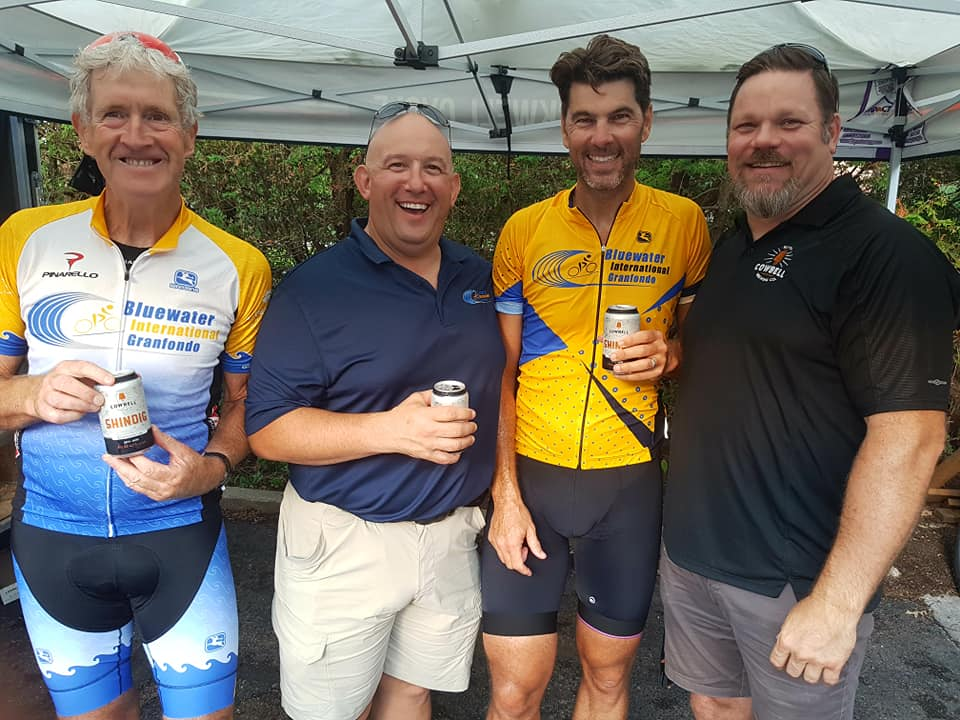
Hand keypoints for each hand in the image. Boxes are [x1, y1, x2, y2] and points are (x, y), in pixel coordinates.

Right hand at [30, 360, 115, 423]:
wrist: (37, 393)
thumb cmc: (66, 384)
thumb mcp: (79, 376)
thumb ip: (95, 380)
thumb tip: (115, 386)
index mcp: (65, 368)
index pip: (81, 367)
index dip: (97, 374)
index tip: (110, 381)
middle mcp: (53, 380)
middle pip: (67, 384)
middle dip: (87, 393)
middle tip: (101, 400)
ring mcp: (46, 395)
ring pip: (61, 400)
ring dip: (81, 405)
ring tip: (94, 407)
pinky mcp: (44, 410)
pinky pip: (58, 415)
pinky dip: (73, 416)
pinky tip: (81, 413)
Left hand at [102, 426, 225, 500]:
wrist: (204, 480)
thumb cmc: (195, 465)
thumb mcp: (182, 450)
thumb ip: (165, 441)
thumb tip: (150, 429)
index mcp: (173, 476)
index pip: (148, 468)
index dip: (135, 458)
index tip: (126, 448)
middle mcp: (165, 488)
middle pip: (136, 479)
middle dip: (120, 467)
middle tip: (108, 456)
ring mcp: (160, 494)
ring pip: (134, 485)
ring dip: (121, 473)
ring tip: (112, 461)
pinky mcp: (157, 497)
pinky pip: (138, 489)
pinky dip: (128, 479)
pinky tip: (123, 471)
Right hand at [385, 390, 476, 463]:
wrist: (388, 432)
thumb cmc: (401, 416)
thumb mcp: (415, 399)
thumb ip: (430, 395)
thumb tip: (444, 393)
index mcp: (426, 415)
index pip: (452, 413)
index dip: (465, 413)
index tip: (471, 413)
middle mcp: (428, 430)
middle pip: (457, 430)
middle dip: (470, 427)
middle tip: (472, 425)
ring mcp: (428, 444)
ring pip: (455, 445)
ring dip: (467, 441)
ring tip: (470, 437)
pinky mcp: (427, 455)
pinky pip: (446, 459)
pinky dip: (456, 456)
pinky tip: (459, 450)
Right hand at [486, 490, 545, 575]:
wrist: (506, 502)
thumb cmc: (517, 512)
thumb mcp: (531, 529)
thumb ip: (536, 545)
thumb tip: (541, 555)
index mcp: (512, 543)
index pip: (517, 565)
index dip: (524, 571)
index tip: (528, 571)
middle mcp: (501, 544)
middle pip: (509, 564)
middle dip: (519, 562)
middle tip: (525, 551)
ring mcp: (495, 541)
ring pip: (502, 558)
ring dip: (512, 556)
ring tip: (519, 544)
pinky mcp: (491, 537)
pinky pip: (497, 550)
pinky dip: (505, 550)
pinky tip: (511, 541)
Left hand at [607, 330, 668, 380]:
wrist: (669, 355)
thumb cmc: (651, 344)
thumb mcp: (644, 336)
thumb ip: (626, 336)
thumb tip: (603, 338)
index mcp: (656, 336)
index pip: (644, 336)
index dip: (631, 339)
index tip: (620, 343)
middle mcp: (660, 347)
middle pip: (643, 351)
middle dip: (626, 354)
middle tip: (614, 356)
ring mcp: (660, 360)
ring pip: (644, 364)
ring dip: (628, 367)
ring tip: (617, 368)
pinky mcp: (658, 371)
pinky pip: (643, 375)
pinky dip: (631, 376)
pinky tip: (621, 375)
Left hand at [769, 594, 859, 684]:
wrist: (835, 607)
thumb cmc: (815, 607)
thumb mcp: (792, 618)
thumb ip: (788, 634)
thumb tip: (785, 642)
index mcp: (787, 641)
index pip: (777, 660)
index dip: (780, 662)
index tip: (783, 663)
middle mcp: (801, 653)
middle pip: (793, 671)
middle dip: (795, 667)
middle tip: (800, 663)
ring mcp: (818, 660)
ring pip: (809, 678)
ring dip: (810, 673)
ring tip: (813, 668)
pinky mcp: (835, 663)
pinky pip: (829, 680)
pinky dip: (828, 677)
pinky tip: (828, 672)